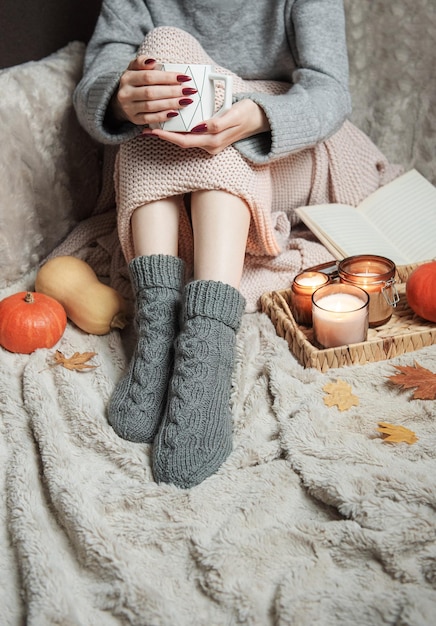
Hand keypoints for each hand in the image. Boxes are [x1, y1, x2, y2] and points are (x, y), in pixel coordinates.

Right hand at [111, 57, 197, 125]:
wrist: (120, 101)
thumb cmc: (134, 82)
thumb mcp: (134, 68)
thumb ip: (142, 62)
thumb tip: (153, 61)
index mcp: (127, 78)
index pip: (149, 77)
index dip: (167, 77)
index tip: (184, 77)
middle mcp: (125, 94)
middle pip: (151, 92)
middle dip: (171, 91)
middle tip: (188, 90)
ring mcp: (129, 108)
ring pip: (151, 106)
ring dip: (170, 104)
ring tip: (186, 101)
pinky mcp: (134, 119)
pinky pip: (149, 119)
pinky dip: (163, 116)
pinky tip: (175, 113)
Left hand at [141, 99, 269, 154]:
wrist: (259, 119)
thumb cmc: (247, 112)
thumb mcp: (235, 114)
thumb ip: (220, 122)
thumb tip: (203, 126)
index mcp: (214, 140)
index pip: (185, 140)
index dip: (167, 135)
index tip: (152, 129)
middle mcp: (210, 146)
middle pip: (181, 143)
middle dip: (163, 136)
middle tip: (146, 128)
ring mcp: (210, 145)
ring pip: (185, 141)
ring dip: (170, 135)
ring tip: (154, 125)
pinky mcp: (211, 140)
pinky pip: (191, 138)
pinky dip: (179, 132)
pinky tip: (171, 124)